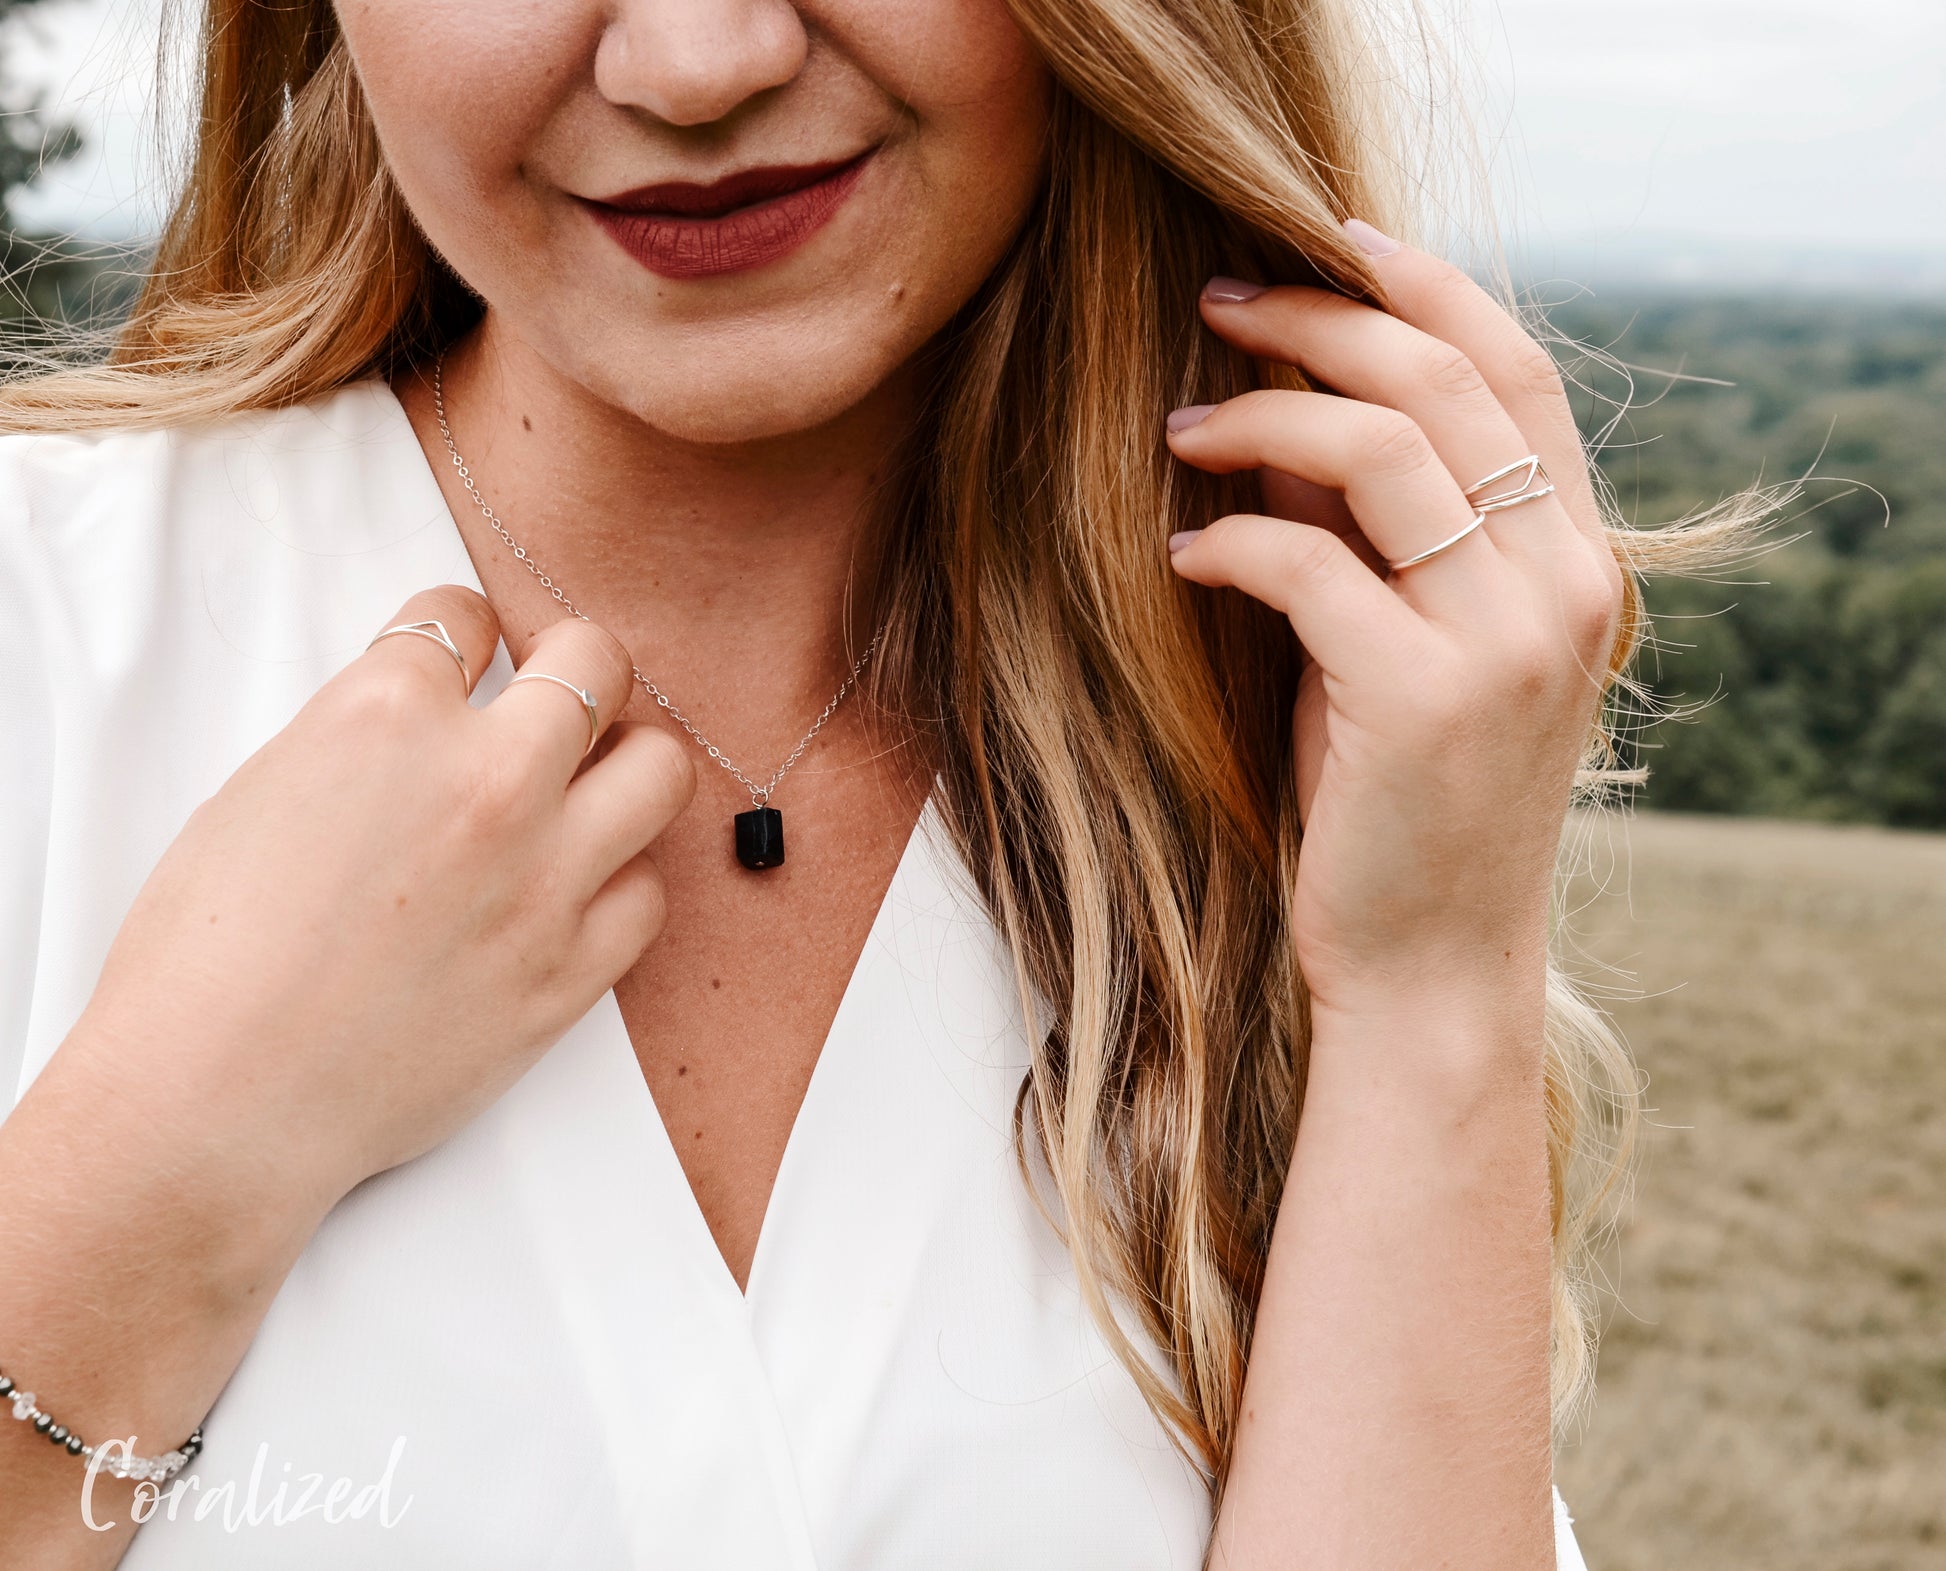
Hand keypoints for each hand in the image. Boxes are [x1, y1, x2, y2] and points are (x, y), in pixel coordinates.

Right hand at [66, 584, 694, 1210]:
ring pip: (659, 769)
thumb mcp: (261, 792)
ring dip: (626, 765)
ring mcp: (544, 877)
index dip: (465, 629)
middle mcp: (485, 781)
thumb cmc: (206, 960)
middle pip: (597, 663)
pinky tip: (574, 890)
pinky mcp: (572, 969)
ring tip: (586, 788)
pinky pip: (648, 894)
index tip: (469, 648)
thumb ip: (362, 737)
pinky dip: (618, 883)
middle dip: (574, 664)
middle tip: (554, 694)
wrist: (216, 1101)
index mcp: (386, 717)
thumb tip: (422, 720)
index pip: (463, 615)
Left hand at [1164, 227, 1623, 1023]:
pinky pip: (1304, 565)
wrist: (1432, 965)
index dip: (1425, 286)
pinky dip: (1229, 542)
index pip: (1517, 371)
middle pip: (1443, 382)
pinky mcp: (1421, 700)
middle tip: (1220, 305)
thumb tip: (1287, 411)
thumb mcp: (1411, 644)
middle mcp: (1562, 585)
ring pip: (1378, 451)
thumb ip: (1380, 532)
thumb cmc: (1408, 803)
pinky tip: (1183, 553)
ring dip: (1262, 419)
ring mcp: (1503, 642)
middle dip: (1320, 322)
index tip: (1332, 239)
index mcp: (1578, 560)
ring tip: (1182, 429)